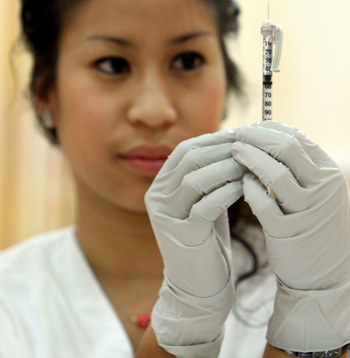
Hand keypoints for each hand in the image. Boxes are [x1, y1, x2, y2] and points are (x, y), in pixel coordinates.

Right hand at [145, 130, 245, 357]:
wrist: (197, 286)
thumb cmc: (206, 239)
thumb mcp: (202, 201)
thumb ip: (209, 175)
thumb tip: (233, 142)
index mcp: (161, 185)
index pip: (185, 150)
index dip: (214, 139)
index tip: (241, 135)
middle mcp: (158, 197)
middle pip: (189, 160)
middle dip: (222, 149)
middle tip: (249, 145)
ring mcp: (167, 216)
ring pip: (195, 179)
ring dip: (226, 168)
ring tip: (250, 164)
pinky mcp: (182, 235)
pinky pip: (205, 206)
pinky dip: (226, 193)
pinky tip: (245, 187)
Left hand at [231, 121, 349, 351]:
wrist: (322, 273)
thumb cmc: (311, 223)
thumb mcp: (314, 191)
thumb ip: (297, 165)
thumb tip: (266, 134)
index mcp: (328, 174)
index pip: (298, 138)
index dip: (271, 129)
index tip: (252, 127)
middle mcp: (322, 189)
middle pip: (286, 149)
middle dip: (258, 137)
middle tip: (238, 134)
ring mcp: (307, 211)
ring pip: (275, 174)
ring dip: (250, 159)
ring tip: (234, 151)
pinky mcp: (288, 231)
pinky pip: (263, 203)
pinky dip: (249, 189)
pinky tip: (241, 183)